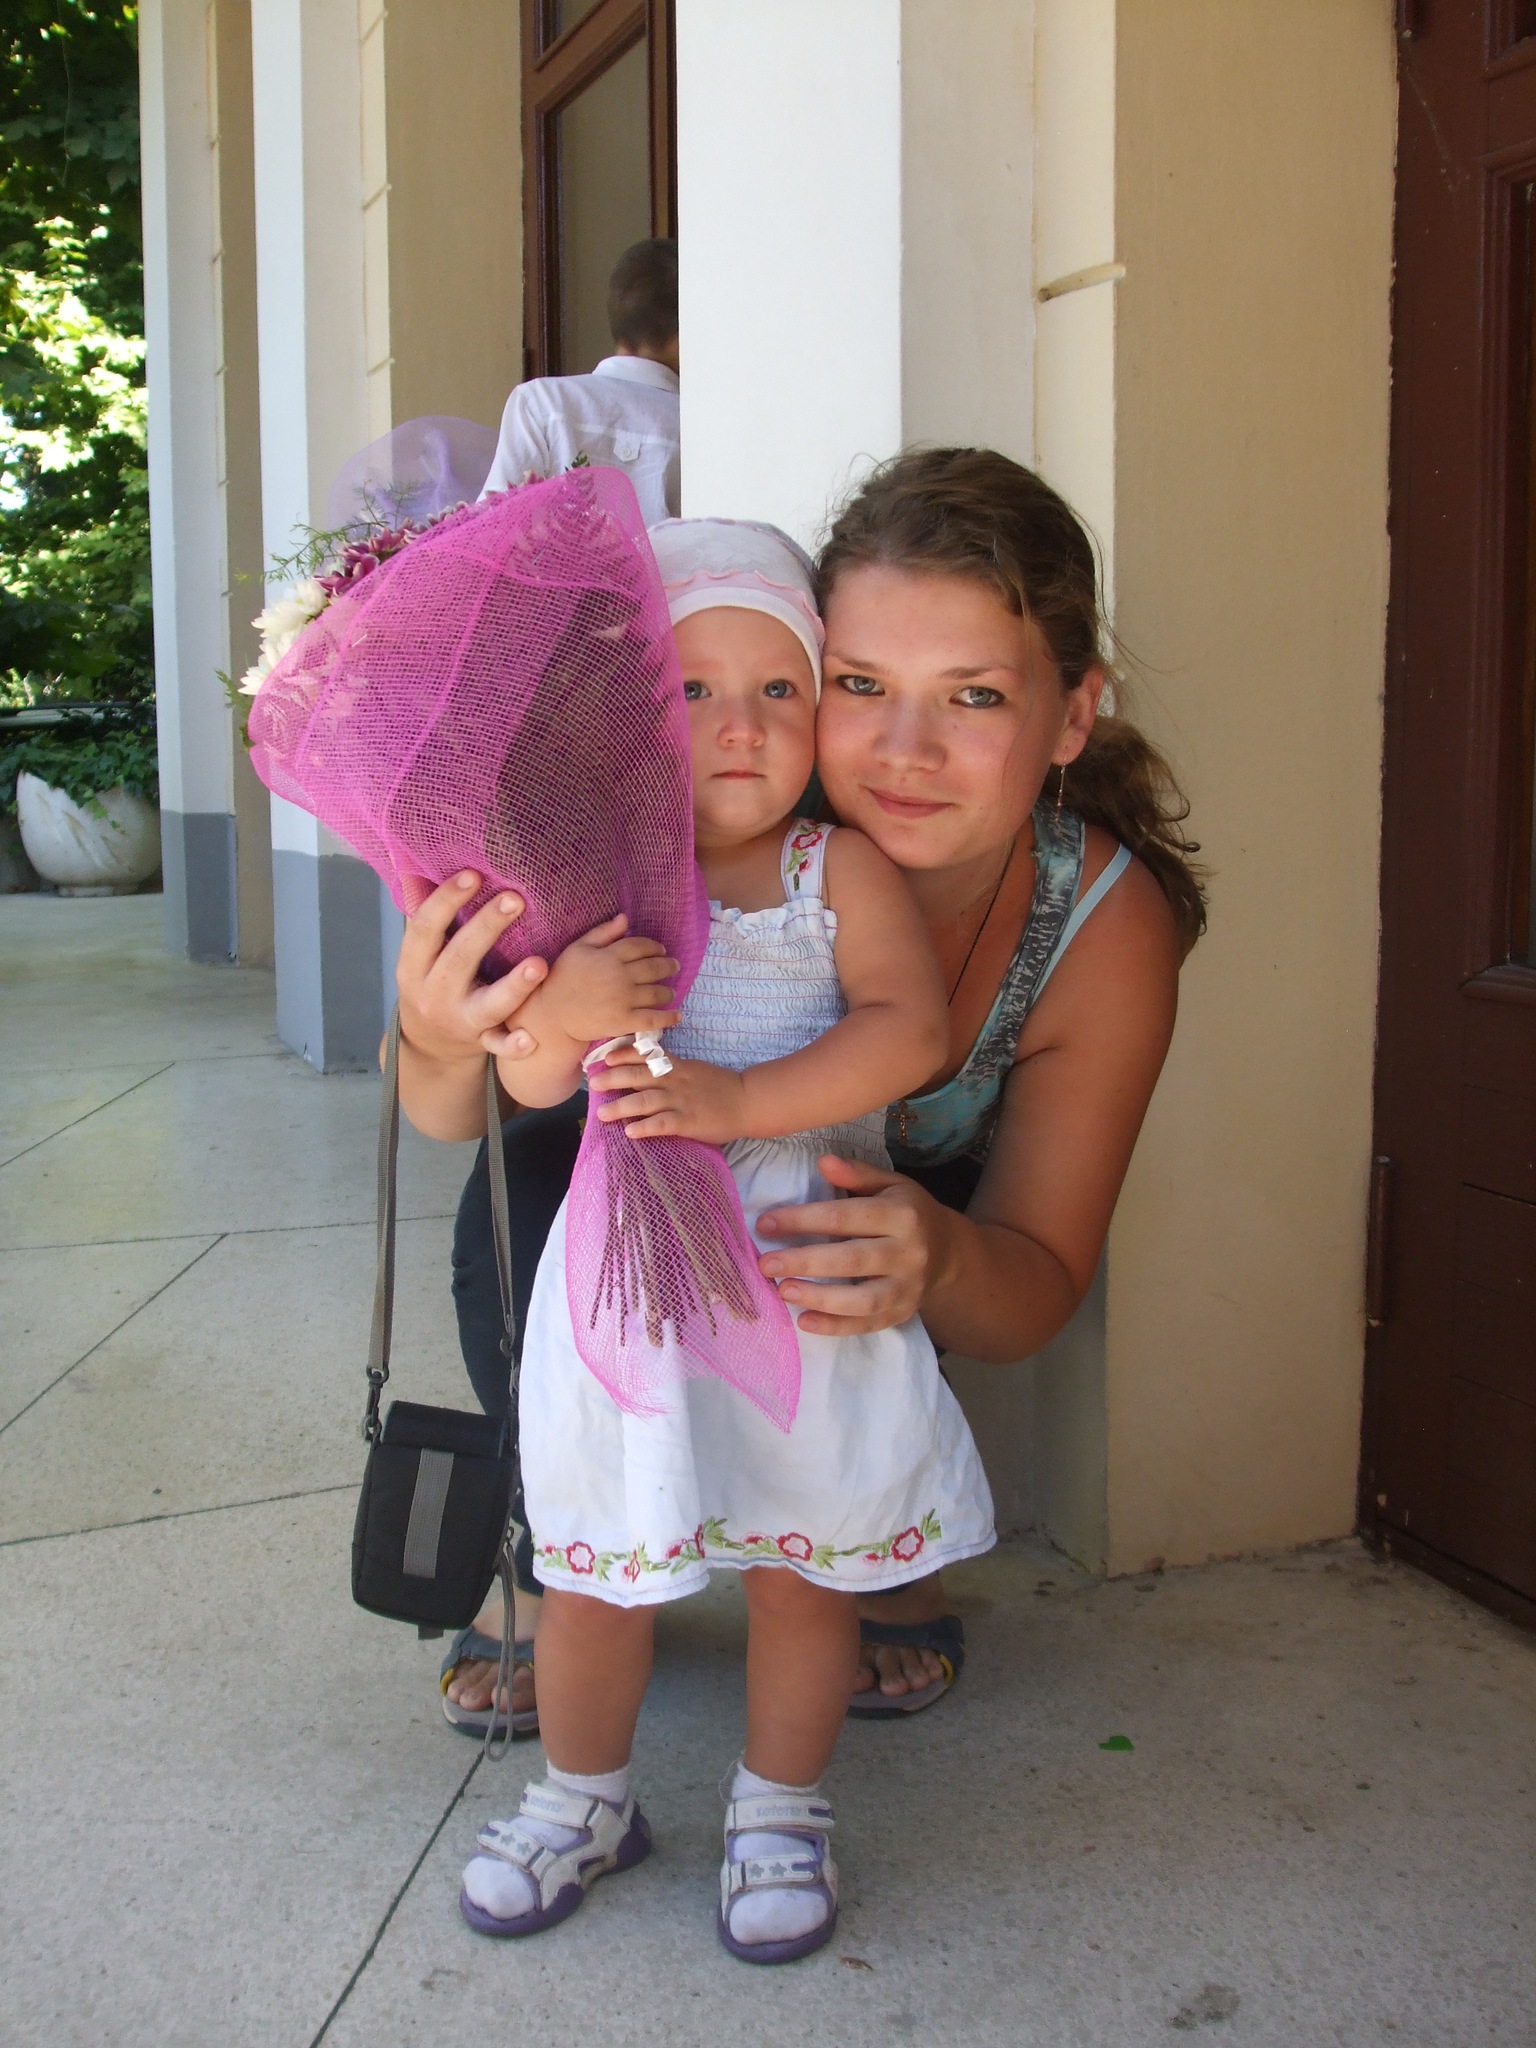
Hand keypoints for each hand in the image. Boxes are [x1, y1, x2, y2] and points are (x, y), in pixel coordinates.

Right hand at [395, 871, 547, 1063]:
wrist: (430, 1043)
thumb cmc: (432, 980)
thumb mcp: (419, 954)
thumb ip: (425, 915)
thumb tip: (415, 864)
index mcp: (413, 966)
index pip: (424, 928)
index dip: (446, 900)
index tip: (473, 874)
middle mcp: (434, 994)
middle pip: (459, 959)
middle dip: (486, 927)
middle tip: (515, 898)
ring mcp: (459, 1020)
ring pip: (486, 1004)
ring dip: (513, 986)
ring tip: (540, 964)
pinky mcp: (482, 1041)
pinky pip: (497, 1045)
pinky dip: (512, 1045)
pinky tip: (531, 1038)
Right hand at [539, 913, 680, 1046]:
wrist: (552, 1014)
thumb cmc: (562, 978)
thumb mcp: (578, 948)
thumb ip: (603, 933)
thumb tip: (625, 918)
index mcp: (609, 956)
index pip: (641, 946)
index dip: (655, 947)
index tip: (661, 950)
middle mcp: (620, 976)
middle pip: (654, 967)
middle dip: (668, 966)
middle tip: (674, 967)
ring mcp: (623, 1000)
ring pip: (657, 993)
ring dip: (668, 991)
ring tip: (670, 991)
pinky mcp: (623, 1021)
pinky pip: (652, 1019)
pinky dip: (668, 1017)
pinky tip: (677, 1015)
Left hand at [587, 1052, 748, 1143]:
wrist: (747, 1101)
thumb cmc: (720, 1087)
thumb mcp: (694, 1070)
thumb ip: (672, 1069)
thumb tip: (645, 1072)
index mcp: (676, 1067)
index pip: (646, 1056)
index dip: (623, 1055)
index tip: (605, 1058)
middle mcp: (674, 1081)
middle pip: (638, 1077)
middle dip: (613, 1079)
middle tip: (592, 1083)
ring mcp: (680, 1101)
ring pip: (645, 1101)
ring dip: (621, 1106)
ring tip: (602, 1113)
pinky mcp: (688, 1121)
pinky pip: (663, 1124)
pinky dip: (645, 1127)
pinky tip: (630, 1132)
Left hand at [755, 1156, 946, 1335]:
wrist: (950, 1253)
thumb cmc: (908, 1213)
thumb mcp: (890, 1184)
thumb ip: (857, 1174)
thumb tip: (822, 1161)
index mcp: (902, 1214)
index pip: (846, 1217)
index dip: (804, 1220)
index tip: (765, 1224)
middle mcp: (908, 1252)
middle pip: (851, 1259)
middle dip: (805, 1262)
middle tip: (765, 1264)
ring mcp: (907, 1288)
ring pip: (862, 1299)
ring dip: (819, 1297)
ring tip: (783, 1291)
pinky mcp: (902, 1314)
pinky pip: (867, 1325)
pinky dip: (835, 1327)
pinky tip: (805, 1322)